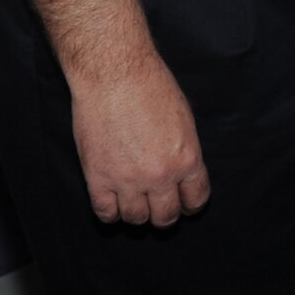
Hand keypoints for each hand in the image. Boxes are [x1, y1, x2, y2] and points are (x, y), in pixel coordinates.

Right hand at [69, 52, 210, 226]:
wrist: (115, 76)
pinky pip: (106, 214)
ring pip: (136, 219)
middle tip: (158, 205)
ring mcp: (128, 180)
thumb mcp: (184, 120)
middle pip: (165, 217)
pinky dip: (110, 212)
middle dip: (164, 214)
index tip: (184, 203)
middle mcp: (160, 176)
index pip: (195, 199)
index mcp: (187, 159)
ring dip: (137, 213)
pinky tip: (113, 202)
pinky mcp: (98, 179)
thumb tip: (183, 174)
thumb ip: (185, 152)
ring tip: (134, 201)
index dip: (190, 204)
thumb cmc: (151, 87)